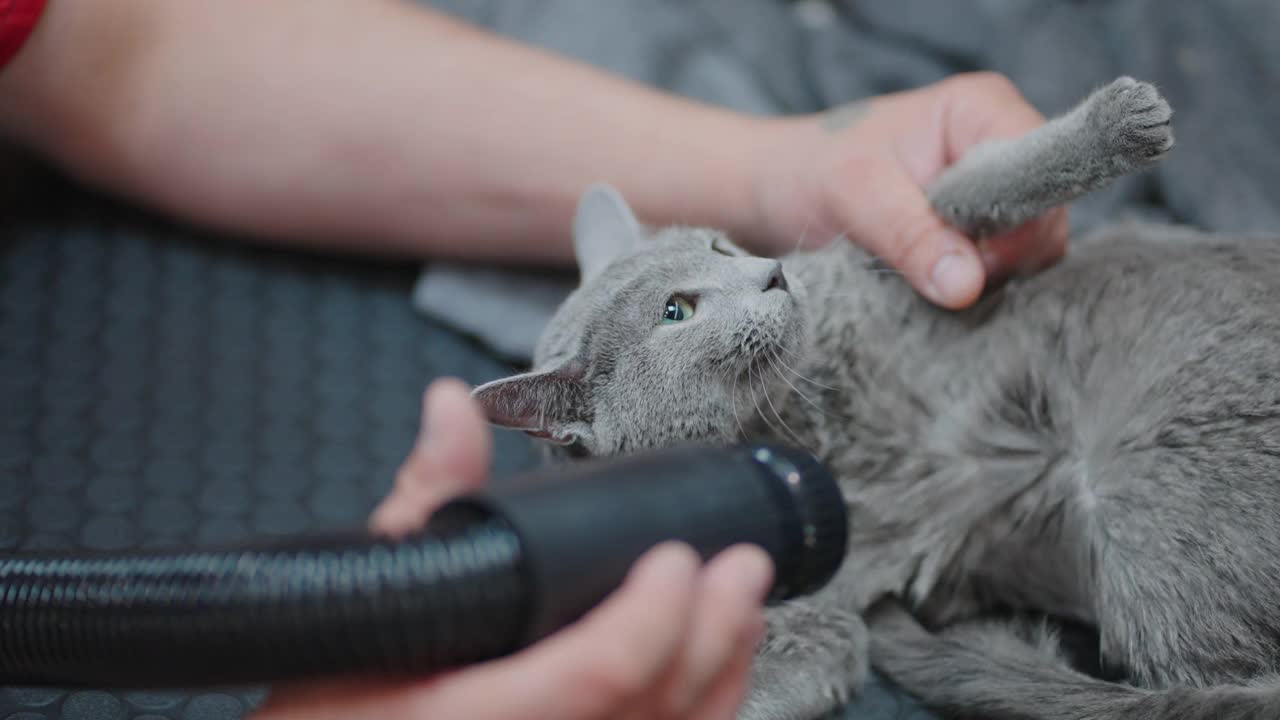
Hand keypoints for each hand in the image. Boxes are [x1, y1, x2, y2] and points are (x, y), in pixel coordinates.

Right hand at [251, 378, 773, 719]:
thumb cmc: (332, 705)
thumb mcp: (366, 596)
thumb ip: (427, 502)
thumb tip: (453, 409)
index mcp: (469, 718)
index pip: (594, 674)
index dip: (650, 618)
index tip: (678, 558)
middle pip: (652, 707)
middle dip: (711, 631)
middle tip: (741, 568)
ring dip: (720, 671)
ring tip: (743, 608)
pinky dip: (704, 709)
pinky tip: (718, 667)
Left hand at [753, 72, 1069, 307]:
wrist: (771, 196)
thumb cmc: (808, 173)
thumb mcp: (854, 196)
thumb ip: (911, 235)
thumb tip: (967, 285)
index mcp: (981, 111)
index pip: (1042, 170)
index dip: (1018, 223)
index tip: (971, 261)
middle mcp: (999, 148)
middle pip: (1044, 219)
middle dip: (997, 260)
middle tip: (937, 278)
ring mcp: (992, 195)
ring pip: (1026, 255)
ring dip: (980, 281)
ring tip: (920, 280)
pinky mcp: (975, 236)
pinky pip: (1000, 274)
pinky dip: (968, 291)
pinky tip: (928, 291)